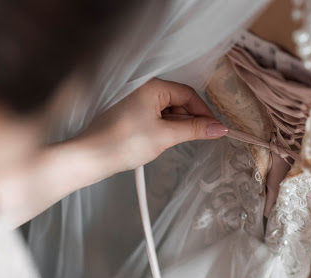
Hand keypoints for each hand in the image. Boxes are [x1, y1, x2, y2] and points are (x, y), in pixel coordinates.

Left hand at [77, 78, 227, 173]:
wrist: (91, 157)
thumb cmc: (123, 143)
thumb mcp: (166, 136)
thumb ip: (195, 130)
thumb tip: (219, 128)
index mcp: (152, 87)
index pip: (188, 95)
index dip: (204, 112)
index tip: (215, 129)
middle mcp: (143, 89)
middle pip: (179, 101)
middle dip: (190, 120)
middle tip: (199, 138)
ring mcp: (135, 101)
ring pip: (168, 110)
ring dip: (177, 125)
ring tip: (172, 142)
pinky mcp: (130, 113)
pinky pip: (156, 116)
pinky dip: (164, 128)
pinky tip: (162, 141)